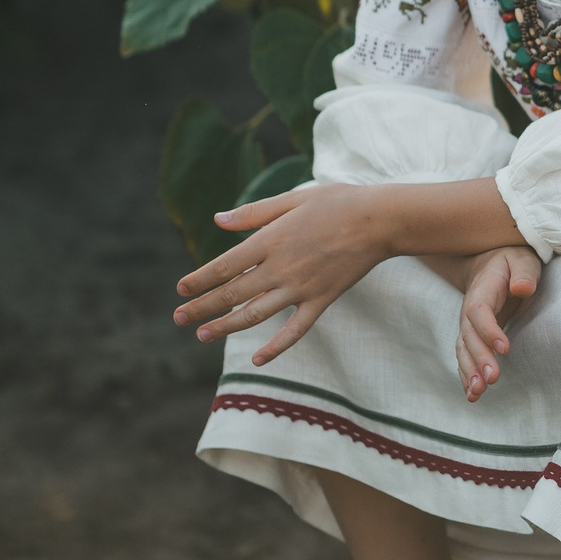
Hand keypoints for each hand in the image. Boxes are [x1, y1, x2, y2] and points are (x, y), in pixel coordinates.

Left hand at [173, 185, 391, 361]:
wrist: (382, 220)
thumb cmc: (338, 203)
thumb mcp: (292, 199)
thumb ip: (254, 213)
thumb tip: (218, 220)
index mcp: (270, 240)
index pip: (224, 266)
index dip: (199, 280)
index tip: (181, 290)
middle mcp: (281, 267)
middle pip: (233, 293)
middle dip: (202, 307)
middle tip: (179, 318)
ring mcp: (301, 288)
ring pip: (256, 314)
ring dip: (227, 327)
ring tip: (204, 335)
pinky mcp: (322, 300)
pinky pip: (296, 330)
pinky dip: (276, 347)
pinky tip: (258, 360)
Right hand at [456, 246, 540, 402]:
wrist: (489, 263)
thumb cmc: (512, 262)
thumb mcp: (522, 259)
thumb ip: (523, 272)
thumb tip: (522, 288)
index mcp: (482, 290)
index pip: (479, 311)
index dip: (488, 330)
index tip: (504, 348)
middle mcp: (469, 311)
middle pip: (468, 337)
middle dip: (479, 359)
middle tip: (492, 379)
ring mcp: (468, 326)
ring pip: (463, 351)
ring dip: (469, 372)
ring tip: (477, 393)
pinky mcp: (472, 337)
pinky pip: (465, 357)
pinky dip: (466, 376)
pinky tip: (473, 395)